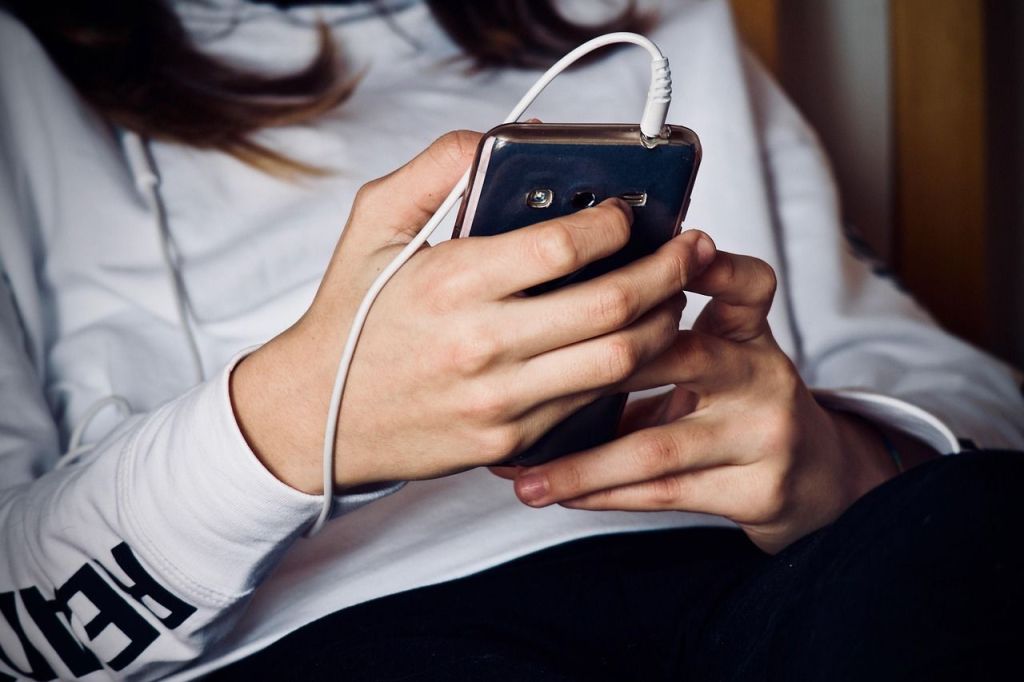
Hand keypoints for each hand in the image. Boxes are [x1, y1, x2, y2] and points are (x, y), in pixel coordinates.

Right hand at [230, 131, 715, 493]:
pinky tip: (635, 343)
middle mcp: (483, 345)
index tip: (631, 209)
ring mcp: (502, 401)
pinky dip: (626, 370)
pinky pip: (591, 403)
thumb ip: (434, 170)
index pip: (565, 245)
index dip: (616, 221)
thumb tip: (499, 141)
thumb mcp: (373, 225)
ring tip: (674, 296)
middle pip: (613, 305)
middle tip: (690, 249)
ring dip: (663, 323)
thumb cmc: (351, 316)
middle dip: (669, 270)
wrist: (318, 416)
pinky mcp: (511, 442)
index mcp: (453, 283)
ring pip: (619, 361)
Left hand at [500, 244, 913, 553]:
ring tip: (526, 476)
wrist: (811, 476)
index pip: (746, 285)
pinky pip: (663, 494)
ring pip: (658, 447)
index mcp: (748, 332)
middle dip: (599, 371)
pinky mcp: (757, 489)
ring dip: (583, 465)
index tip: (670, 251)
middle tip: (532, 381)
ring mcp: (764, 436)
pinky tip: (561, 494)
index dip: (711, 267)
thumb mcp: (718, 352)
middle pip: (684, 358)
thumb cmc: (737, 404)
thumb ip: (657, 336)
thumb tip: (550, 327)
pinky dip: (604, 494)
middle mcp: (761, 377)